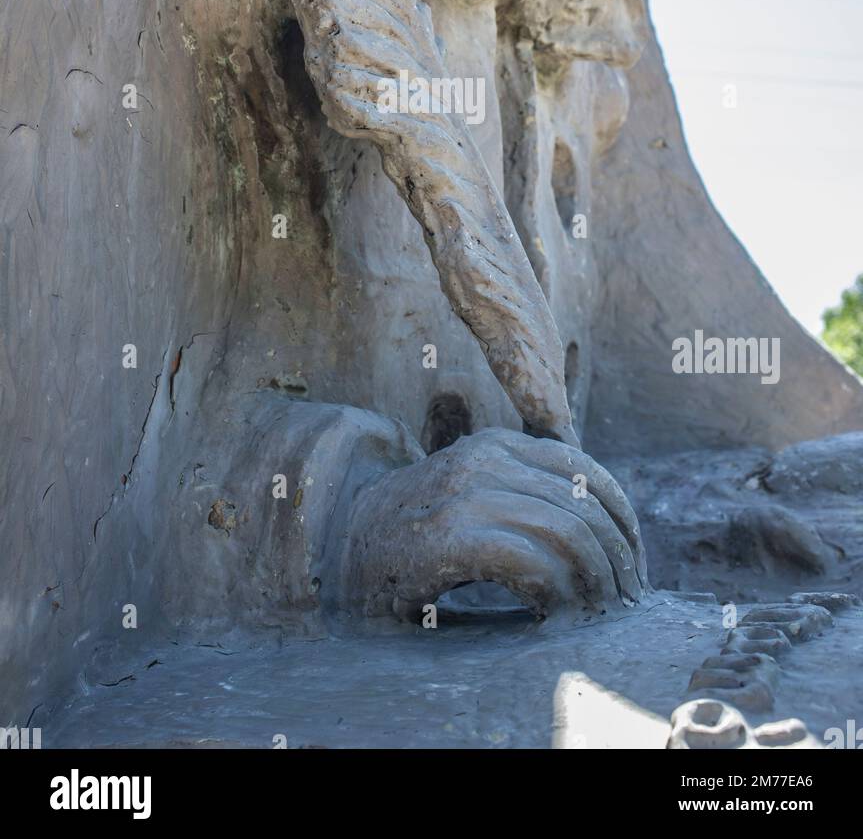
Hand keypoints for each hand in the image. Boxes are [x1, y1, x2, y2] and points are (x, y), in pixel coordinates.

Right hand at [336, 427, 647, 619]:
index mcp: (498, 444)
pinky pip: (532, 563)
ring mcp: (467, 494)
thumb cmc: (416, 531)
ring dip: (593, 583)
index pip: (588, 471)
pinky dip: (555, 595)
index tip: (633, 565)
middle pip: (585, 506)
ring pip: (568, 533)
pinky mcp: (451, 538)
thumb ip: (525, 494)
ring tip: (593, 614)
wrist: (338, 542)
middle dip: (617, 560)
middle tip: (624, 602)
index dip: (624, 521)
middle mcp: (486, 458)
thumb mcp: (476, 493)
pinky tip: (548, 615)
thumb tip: (605, 531)